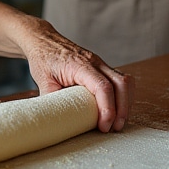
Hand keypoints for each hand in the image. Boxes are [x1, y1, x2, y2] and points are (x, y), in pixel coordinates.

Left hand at [15, 18, 133, 132]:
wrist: (43, 40)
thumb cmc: (43, 58)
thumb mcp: (42, 80)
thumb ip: (51, 100)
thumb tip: (57, 120)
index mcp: (79, 65)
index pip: (103, 86)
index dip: (108, 108)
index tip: (104, 125)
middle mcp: (94, 62)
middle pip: (121, 84)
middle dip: (122, 109)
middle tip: (114, 127)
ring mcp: (100, 63)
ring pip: (125, 81)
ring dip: (126, 103)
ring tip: (117, 122)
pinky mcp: (102, 67)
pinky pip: (121, 80)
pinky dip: (123, 96)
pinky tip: (117, 108)